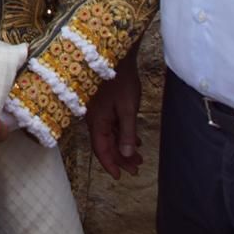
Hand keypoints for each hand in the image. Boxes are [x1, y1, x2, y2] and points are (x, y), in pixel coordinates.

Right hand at [83, 47, 142, 178]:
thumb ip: (127, 132)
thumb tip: (125, 154)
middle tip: (135, 169)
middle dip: (120, 159)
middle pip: (106, 144)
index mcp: (97, 122)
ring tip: (138, 158)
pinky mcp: (104, 106)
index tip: (121, 177)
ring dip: (123, 147)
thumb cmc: (122, 81)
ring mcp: (98, 112)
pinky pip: (112, 126)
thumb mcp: (128, 109)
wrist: (116, 56)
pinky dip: (123, 135)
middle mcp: (95, 119)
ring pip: (110, 136)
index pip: (101, 150)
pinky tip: (134, 140)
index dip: (110, 165)